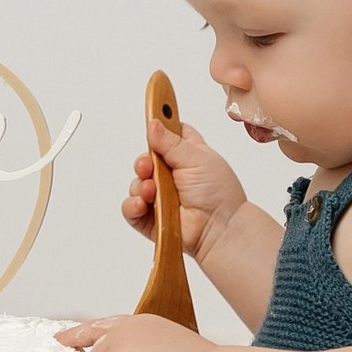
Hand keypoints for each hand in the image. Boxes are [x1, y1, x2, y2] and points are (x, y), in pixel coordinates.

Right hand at [120, 118, 249, 264]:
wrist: (220, 228)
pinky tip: (142, 204)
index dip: (161, 131)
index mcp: (188, 156)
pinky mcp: (151, 218)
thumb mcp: (196, 157)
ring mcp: (161, 197)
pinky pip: (131, 209)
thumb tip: (153, 123)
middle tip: (148, 166)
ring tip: (152, 191)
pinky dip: (132, 205)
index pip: (170, 136)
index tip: (153, 126)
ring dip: (140, 185)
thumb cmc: (218, 192)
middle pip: (147, 160)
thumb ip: (171, 141)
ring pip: (136, 184)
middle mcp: (173, 175)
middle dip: (144, 162)